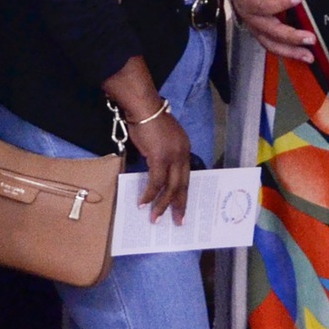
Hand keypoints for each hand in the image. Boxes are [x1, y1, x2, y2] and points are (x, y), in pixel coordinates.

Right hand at [126, 106, 193, 222]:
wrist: (143, 107)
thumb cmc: (148, 121)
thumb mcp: (161, 139)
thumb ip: (162, 153)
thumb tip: (155, 170)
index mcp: (184, 149)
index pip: (186, 176)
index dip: (183, 192)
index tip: (181, 206)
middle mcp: (182, 154)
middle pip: (183, 185)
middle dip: (179, 205)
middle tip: (178, 221)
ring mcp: (172, 156)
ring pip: (170, 187)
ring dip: (162, 205)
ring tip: (155, 219)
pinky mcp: (160, 158)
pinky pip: (156, 182)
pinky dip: (149, 194)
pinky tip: (143, 203)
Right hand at [228, 0, 316, 61]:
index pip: (260, 5)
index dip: (277, 3)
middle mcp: (251, 17)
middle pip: (269, 30)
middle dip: (289, 36)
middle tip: (310, 37)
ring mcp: (257, 28)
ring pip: (272, 44)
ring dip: (291, 51)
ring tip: (310, 56)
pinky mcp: (264, 33)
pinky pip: (275, 46)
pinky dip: (289, 53)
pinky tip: (306, 56)